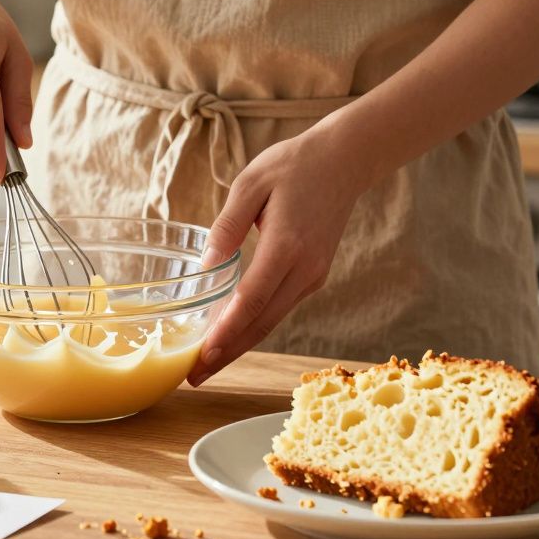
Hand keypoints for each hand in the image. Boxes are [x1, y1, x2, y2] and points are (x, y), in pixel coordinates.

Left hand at [188, 126, 372, 385]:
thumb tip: (206, 267)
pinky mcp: (313, 277)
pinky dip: (254, 327)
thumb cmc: (293, 166)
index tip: (202, 356)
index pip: (253, 299)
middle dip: (227, 353)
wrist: (345, 160)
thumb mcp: (250, 184)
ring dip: (239, 346)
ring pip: (272, 321)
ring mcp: (312, 276)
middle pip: (262, 323)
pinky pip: (279, 309)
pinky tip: (230, 336)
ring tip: (205, 367)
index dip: (227, 331)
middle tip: (193, 378)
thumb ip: (227, 226)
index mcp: (287, 244)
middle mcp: (304, 269)